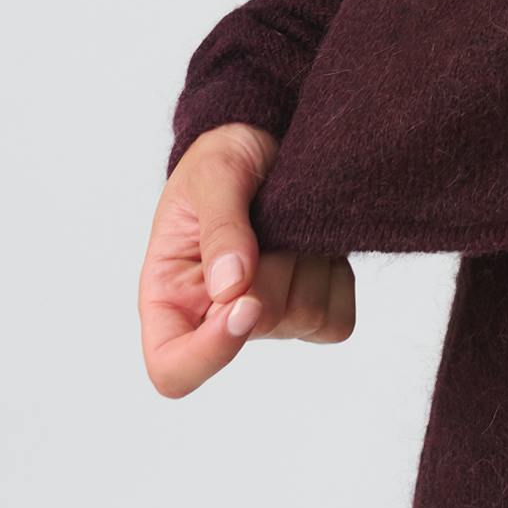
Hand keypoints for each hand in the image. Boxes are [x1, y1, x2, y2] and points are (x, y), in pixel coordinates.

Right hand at [140, 123, 355, 398]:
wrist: (268, 138)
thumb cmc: (224, 157)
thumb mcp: (213, 174)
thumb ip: (220, 228)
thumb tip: (231, 286)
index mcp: (170, 298)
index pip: (174, 369)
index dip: (210, 352)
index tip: (244, 301)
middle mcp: (216, 319)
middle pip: (256, 331)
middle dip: (272, 269)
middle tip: (265, 214)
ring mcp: (269, 317)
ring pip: (304, 319)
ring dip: (306, 261)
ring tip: (287, 222)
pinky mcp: (313, 309)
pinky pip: (338, 320)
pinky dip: (336, 276)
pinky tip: (313, 241)